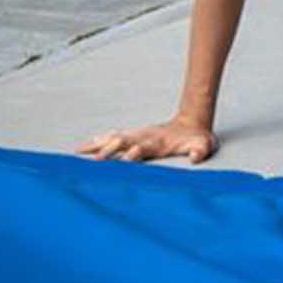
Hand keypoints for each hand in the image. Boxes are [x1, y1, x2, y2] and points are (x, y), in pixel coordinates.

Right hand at [77, 116, 218, 164]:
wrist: (191, 123)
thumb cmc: (197, 139)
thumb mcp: (204, 145)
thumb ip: (200, 150)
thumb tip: (196, 157)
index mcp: (158, 142)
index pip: (144, 147)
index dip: (135, 153)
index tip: (124, 158)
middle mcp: (144, 137)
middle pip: (123, 142)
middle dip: (109, 150)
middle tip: (95, 160)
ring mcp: (137, 135)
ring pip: (113, 139)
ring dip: (97, 145)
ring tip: (78, 153)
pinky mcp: (133, 137)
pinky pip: (111, 138)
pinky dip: (97, 142)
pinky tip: (84, 149)